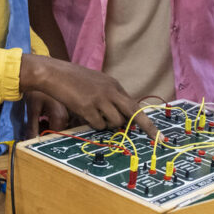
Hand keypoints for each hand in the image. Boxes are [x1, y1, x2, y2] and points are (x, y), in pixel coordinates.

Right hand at [20, 55, 156, 136]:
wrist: (53, 73)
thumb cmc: (72, 79)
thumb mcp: (96, 83)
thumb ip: (109, 96)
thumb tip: (121, 116)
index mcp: (113, 84)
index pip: (135, 105)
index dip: (147, 122)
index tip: (160, 137)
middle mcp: (110, 91)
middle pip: (134, 113)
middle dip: (147, 128)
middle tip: (156, 141)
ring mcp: (100, 99)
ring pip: (115, 122)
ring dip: (108, 125)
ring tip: (94, 115)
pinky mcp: (87, 107)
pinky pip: (98, 124)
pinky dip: (93, 124)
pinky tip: (84, 113)